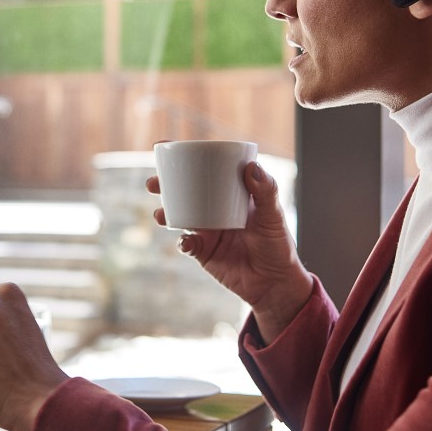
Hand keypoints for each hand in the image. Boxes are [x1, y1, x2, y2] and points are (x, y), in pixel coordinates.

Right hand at [148, 161, 313, 340]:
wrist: (274, 284)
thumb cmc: (278, 246)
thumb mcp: (273, 215)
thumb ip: (266, 191)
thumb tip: (251, 166)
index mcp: (229, 193)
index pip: (206, 170)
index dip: (186, 158)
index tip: (166, 146)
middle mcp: (214, 209)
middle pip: (184, 191)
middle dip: (164, 185)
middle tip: (154, 182)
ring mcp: (207, 230)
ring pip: (179, 216)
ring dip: (165, 212)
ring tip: (160, 214)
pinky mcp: (203, 252)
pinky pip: (186, 244)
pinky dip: (183, 242)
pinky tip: (186, 241)